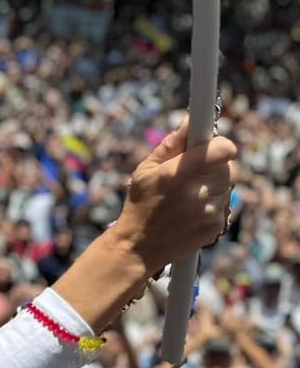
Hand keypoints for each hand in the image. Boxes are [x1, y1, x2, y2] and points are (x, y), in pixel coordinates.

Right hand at [111, 120, 237, 273]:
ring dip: (214, 185)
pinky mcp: (217, 226)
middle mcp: (198, 192)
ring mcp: (210, 212)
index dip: (219, 145)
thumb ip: (172, 145)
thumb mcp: (145, 170)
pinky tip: (192, 211)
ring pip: (227, 186)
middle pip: (229, 166)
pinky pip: (224, 204)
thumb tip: (192, 120)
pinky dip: (212, 204)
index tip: (209, 146)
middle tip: (194, 172)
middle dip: (215, 165)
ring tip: (188, 195)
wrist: (139, 247)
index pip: (223, 150)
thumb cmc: (140, 203)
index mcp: (179, 174)